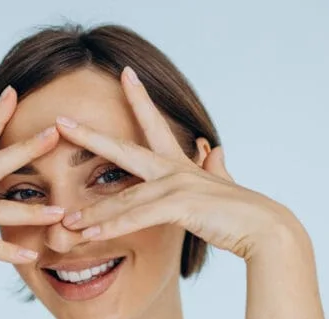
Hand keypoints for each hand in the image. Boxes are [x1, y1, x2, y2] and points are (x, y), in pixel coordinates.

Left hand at [55, 67, 304, 260]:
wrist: (267, 230)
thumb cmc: (242, 213)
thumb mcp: (223, 184)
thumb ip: (214, 169)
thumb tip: (213, 151)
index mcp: (181, 164)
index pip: (154, 125)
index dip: (138, 100)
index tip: (125, 74)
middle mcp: (175, 169)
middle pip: (124, 150)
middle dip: (90, 136)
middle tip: (61, 122)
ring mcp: (177, 185)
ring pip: (123, 198)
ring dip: (92, 213)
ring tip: (65, 222)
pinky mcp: (181, 205)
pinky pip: (137, 217)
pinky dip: (112, 226)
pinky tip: (89, 233)